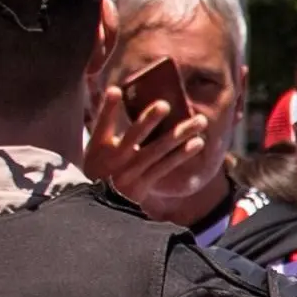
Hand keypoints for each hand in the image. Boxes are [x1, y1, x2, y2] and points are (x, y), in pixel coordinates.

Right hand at [86, 74, 221, 224]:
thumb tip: (116, 89)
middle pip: (133, 136)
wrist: (99, 207)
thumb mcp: (96, 149)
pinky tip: (198, 143)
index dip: (107, 108)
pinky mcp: (143, 185)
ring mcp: (130, 173)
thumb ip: (106, 123)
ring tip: (200, 122)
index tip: (115, 90)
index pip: (101, 124)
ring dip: (179, 135)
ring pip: (157, 150)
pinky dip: (182, 154)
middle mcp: (115, 159)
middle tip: (164, 104)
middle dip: (148, 120)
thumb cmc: (101, 169)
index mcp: (99, 147)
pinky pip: (165, 167)